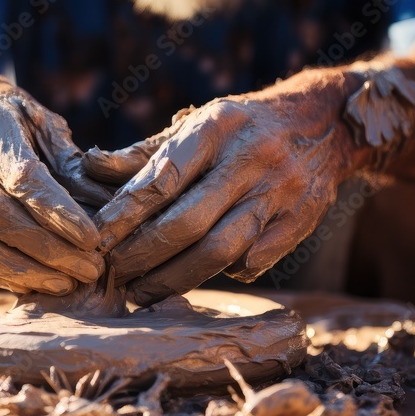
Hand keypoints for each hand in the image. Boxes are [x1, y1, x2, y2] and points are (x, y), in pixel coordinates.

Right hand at [0, 70, 111, 295]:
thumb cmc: (17, 124)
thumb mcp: (48, 126)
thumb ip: (73, 165)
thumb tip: (107, 211)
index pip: (21, 176)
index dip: (58, 212)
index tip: (93, 239)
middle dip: (48, 250)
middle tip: (90, 268)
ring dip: (27, 273)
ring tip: (68, 282)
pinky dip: (4, 278)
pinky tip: (39, 282)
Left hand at [83, 95, 351, 305]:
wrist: (324, 123)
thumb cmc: (241, 127)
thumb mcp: (198, 124)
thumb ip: (146, 153)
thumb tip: (90, 166)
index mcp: (217, 128)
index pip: (163, 177)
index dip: (124, 212)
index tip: (97, 238)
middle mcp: (251, 159)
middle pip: (189, 223)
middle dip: (143, 255)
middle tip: (114, 274)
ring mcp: (280, 194)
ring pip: (221, 251)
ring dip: (174, 279)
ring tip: (142, 292)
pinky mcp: (300, 223)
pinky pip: (252, 261)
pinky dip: (219, 274)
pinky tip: (193, 279)